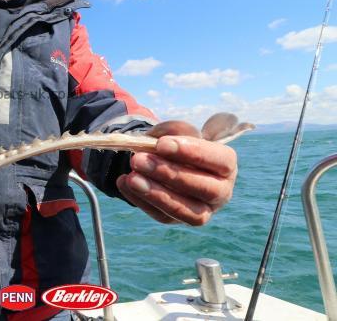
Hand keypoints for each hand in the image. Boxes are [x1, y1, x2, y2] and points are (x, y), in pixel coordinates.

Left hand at [116, 120, 236, 225]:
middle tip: (138, 159)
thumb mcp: (176, 131)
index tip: (161, 144)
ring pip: (186, 210)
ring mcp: (201, 210)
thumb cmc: (175, 143)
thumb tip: (157, 146)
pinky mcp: (178, 221)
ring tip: (131, 177)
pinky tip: (125, 183)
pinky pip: (162, 216)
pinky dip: (141, 200)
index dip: (192, 152)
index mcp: (226, 165)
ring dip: (156, 194)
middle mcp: (221, 192)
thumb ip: (172, 131)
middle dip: (170, 174)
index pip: (220, 161)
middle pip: (204, 188)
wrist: (162, 160)